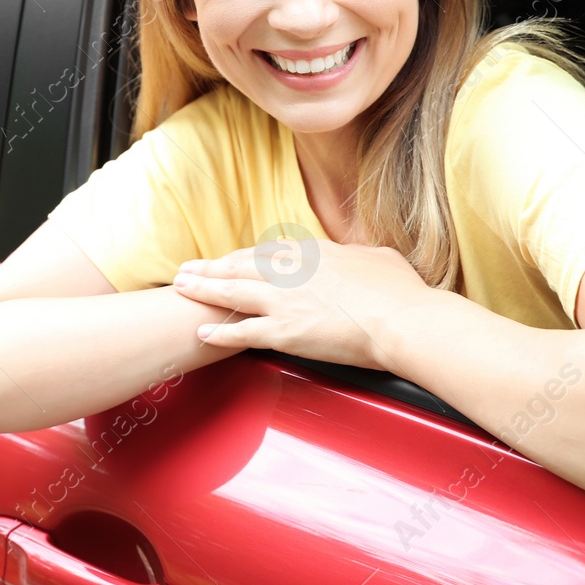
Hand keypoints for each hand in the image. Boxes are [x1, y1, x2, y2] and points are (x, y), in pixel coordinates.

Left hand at [170, 239, 437, 369]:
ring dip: (203, 289)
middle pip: (241, 265)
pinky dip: (220, 332)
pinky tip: (202, 332)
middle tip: (186, 268)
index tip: (229, 260)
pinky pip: (243, 331)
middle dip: (210, 267)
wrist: (404, 321)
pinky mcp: (285, 330)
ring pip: (233, 291)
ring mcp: (286, 300)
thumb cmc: (401, 293)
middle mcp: (293, 272)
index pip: (269, 252)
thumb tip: (362, 254)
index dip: (244, 257)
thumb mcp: (380, 258)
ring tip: (180, 289)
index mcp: (315, 253)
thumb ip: (361, 254)